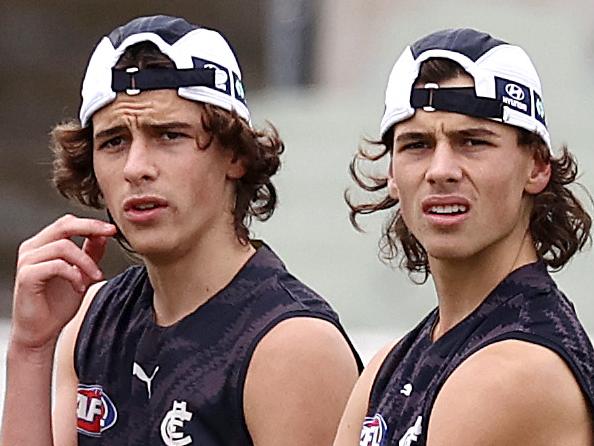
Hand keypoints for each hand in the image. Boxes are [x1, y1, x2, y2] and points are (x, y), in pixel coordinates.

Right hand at [11, 214, 116, 350]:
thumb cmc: (56, 305)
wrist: (41, 331)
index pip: (67, 223)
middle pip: (63, 225)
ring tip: (94, 276)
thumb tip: (103, 235)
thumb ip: (90, 253)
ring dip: (86, 261)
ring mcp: (27, 261)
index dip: (91, 223)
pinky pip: (56, 265)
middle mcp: (32, 249)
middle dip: (91, 228)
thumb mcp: (82, 274)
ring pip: (63, 246)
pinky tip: (79, 287)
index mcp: (43, 245)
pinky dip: (74, 274)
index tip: (112, 229)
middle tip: (110, 234)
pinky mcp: (27, 276)